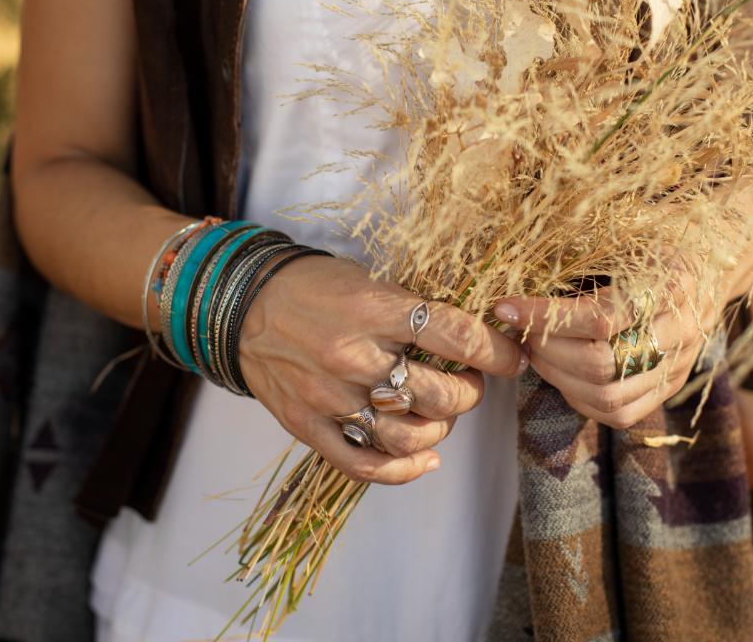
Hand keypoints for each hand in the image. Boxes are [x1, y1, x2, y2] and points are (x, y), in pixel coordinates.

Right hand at [240, 256, 528, 484]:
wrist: (241, 304)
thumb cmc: (312, 287)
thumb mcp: (367, 281)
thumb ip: (411, 312)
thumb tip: (469, 339)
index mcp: (373, 310)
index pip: (454, 336)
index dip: (496, 351)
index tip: (512, 358)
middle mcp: (352, 356)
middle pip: (439, 394)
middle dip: (470, 392)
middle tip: (469, 382)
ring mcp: (329, 396)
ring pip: (409, 437)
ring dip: (441, 431)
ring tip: (442, 414)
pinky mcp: (307, 426)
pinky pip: (364, 464)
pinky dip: (404, 471)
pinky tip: (424, 459)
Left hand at [493, 180, 752, 428]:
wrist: (715, 256)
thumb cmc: (660, 233)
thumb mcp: (628, 224)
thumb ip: (584, 242)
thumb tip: (520, 258)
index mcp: (671, 284)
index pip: (600, 318)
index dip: (546, 317)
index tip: (505, 307)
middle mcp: (680, 331)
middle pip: (601, 365)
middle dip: (547, 350)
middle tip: (519, 329)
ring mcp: (678, 365)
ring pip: (608, 397)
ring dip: (557, 377)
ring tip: (536, 349)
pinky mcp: (670, 386)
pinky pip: (621, 413)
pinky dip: (580, 399)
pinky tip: (561, 372)